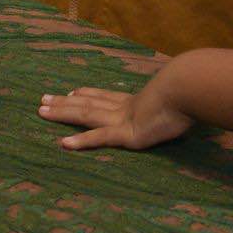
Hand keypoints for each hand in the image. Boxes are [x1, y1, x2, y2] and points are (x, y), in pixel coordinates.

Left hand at [38, 84, 192, 150]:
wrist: (188, 88)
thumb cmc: (189, 91)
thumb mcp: (182, 98)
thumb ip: (181, 100)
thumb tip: (192, 95)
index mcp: (136, 101)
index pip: (105, 96)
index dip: (87, 94)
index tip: (72, 91)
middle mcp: (124, 108)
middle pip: (87, 103)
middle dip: (64, 102)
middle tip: (43, 99)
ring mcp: (123, 120)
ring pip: (85, 115)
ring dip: (62, 113)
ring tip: (41, 111)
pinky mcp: (127, 134)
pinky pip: (99, 138)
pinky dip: (81, 141)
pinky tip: (63, 143)